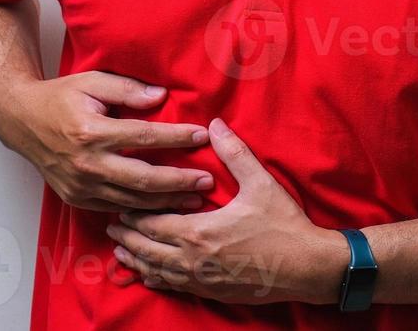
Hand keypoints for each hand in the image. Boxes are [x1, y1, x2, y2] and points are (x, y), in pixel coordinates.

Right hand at [0, 71, 214, 212]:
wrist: (22, 122)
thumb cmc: (60, 98)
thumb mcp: (92, 82)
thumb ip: (127, 89)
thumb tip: (161, 97)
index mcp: (91, 132)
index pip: (143, 137)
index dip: (175, 137)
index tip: (201, 135)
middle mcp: (86, 163)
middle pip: (142, 178)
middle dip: (178, 181)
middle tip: (207, 181)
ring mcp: (80, 185)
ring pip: (131, 199)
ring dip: (166, 202)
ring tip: (195, 200)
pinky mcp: (77, 198)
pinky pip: (115, 207)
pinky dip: (141, 209)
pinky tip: (164, 208)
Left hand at [106, 118, 347, 304]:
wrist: (305, 267)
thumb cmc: (283, 225)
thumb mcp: (260, 183)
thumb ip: (233, 153)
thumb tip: (215, 125)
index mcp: (200, 232)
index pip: (154, 223)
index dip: (134, 215)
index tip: (119, 206)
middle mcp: (193, 259)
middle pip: (148, 249)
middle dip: (128, 237)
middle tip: (111, 226)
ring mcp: (201, 279)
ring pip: (157, 271)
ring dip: (136, 260)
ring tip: (120, 251)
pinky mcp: (211, 292)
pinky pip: (174, 287)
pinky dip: (156, 279)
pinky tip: (150, 275)